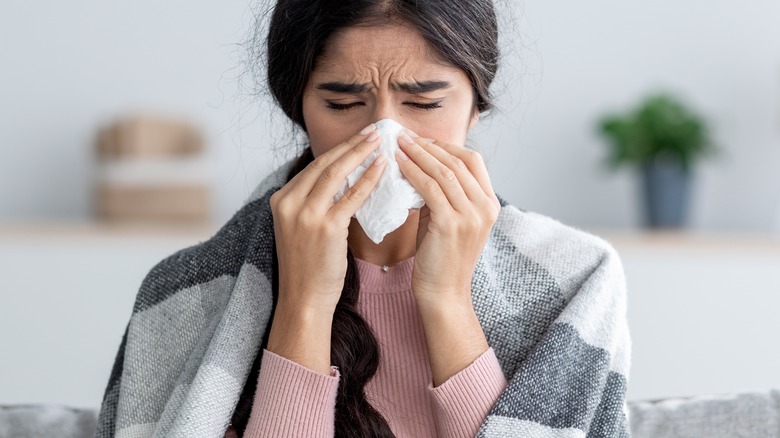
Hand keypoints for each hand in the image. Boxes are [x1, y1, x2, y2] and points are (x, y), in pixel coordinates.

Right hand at [270, 126, 385, 311]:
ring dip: (360, 154)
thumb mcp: (301, 228)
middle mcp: (288, 202)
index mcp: (281, 200)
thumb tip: (343, 180)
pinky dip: (368, 179)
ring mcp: (305, 214)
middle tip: (373, 131)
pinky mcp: (325, 228)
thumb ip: (314, 203)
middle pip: (324, 164)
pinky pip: (351, 196)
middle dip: (351, 145)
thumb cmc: (308, 267)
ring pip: (336, 173)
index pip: (313, 167)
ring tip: (380, 141)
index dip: (339, 150)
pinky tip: (382, 168)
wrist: (303, 299)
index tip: (358, 138)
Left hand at [395, 132, 499, 304]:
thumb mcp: (448, 219)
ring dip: (419, 154)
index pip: (472, 161)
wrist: (444, 292)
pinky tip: (398, 164)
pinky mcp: (452, 224)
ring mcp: (472, 215)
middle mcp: (486, 207)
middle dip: (429, 145)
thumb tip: (420, 166)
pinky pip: (430, 188)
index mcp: (490, 204)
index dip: (446, 146)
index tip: (422, 140)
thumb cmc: (441, 257)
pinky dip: (413, 172)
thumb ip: (443, 195)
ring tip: (399, 143)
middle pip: (459, 161)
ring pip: (444, 171)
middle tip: (405, 135)